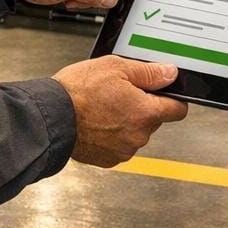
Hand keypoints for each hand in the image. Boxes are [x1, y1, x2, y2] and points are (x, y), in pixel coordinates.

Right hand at [54, 56, 188, 166]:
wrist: (49, 118)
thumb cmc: (78, 92)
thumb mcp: (116, 67)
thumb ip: (149, 72)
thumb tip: (170, 74)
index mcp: (145, 113)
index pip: (178, 110)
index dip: (172, 99)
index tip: (163, 93)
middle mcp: (138, 136)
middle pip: (153, 120)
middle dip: (141, 107)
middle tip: (120, 93)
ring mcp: (123, 151)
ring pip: (135, 133)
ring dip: (125, 121)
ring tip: (103, 107)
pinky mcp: (107, 160)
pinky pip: (118, 145)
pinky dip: (111, 135)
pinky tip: (96, 122)